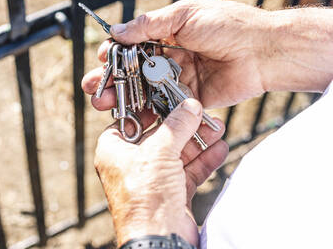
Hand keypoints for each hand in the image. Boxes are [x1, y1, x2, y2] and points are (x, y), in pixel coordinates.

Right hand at [84, 0, 270, 108]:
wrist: (263, 51)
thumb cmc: (228, 25)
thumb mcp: (185, 15)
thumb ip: (150, 24)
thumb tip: (117, 30)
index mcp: (168, 33)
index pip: (133, 44)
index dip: (115, 53)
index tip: (103, 59)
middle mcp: (171, 56)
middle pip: (134, 70)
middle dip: (111, 78)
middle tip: (93, 87)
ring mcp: (179, 78)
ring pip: (145, 90)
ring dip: (123, 97)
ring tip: (103, 104)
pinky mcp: (190, 99)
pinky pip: (165, 106)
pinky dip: (147, 112)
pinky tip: (131, 117)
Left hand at [94, 99, 226, 246]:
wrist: (160, 240)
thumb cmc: (145, 199)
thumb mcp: (159, 152)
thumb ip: (176, 126)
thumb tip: (189, 107)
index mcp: (114, 151)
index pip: (129, 121)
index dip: (149, 110)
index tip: (168, 98)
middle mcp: (131, 165)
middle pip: (159, 137)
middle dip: (183, 126)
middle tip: (201, 113)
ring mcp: (152, 180)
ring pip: (176, 154)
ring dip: (197, 142)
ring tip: (217, 128)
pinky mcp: (170, 194)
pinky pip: (188, 171)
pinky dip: (204, 161)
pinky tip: (219, 149)